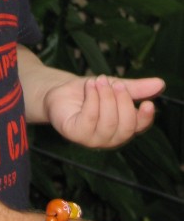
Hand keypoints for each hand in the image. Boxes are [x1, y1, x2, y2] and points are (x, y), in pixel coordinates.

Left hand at [44, 74, 162, 147]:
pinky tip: (90, 86)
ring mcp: (92, 139)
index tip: (147, 103)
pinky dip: (92, 99)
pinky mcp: (75, 134)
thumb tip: (160, 83)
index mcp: (122, 127)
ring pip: (108, 123)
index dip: (145, 118)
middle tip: (115, 83)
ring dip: (105, 97)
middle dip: (122, 101)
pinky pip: (89, 119)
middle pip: (125, 126)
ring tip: (99, 80)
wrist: (60, 91)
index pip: (139, 127)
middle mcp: (109, 138)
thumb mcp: (114, 86)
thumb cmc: (89, 92)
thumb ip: (136, 88)